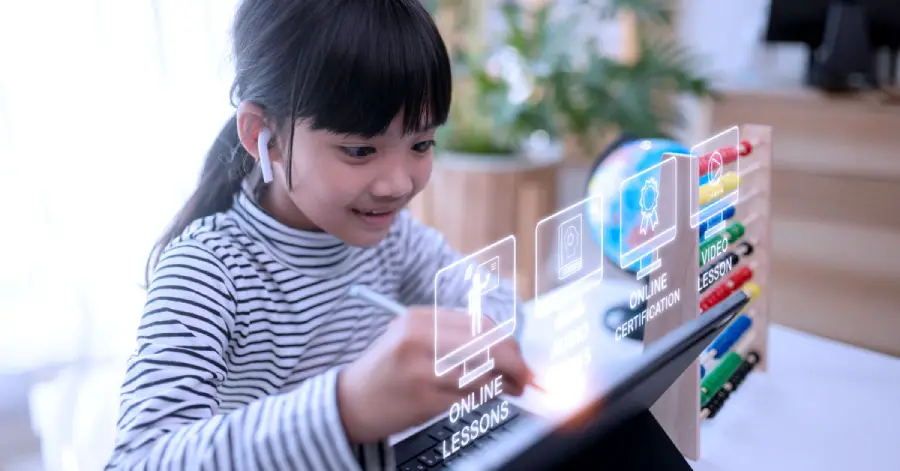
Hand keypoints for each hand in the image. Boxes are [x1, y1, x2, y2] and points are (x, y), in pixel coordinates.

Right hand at [336, 306, 531, 443]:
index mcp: (418, 319)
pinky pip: (468, 398)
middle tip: (525, 377)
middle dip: (516, 364)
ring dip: (503, 385)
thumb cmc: (389, 371)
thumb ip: (454, 337)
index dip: (510, 342)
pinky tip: (484, 399)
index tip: (521, 357)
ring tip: (507, 389)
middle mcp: (418, 340)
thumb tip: (506, 347)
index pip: (481, 324)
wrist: (349, 401)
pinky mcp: (422, 400)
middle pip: (488, 346)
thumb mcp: (413, 340)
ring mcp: (419, 370)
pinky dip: (483, 400)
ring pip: (483, 374)